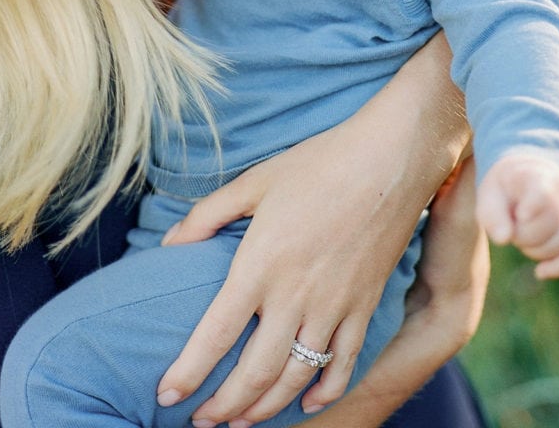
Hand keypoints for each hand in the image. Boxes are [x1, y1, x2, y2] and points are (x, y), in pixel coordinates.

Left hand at [157, 44, 467, 427]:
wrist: (391, 158)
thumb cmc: (320, 162)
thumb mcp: (255, 180)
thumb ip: (208, 214)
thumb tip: (168, 242)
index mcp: (261, 263)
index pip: (215, 335)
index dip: (188, 372)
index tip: (167, 394)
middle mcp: (296, 294)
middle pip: (255, 372)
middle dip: (224, 407)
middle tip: (201, 421)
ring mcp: (335, 305)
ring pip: (297, 378)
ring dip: (266, 408)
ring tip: (242, 422)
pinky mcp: (366, 304)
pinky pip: (345, 362)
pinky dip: (326, 391)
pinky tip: (309, 404)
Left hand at [476, 152, 558, 278]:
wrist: (528, 176)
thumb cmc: (505, 190)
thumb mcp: (490, 195)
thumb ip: (492, 216)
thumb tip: (503, 239)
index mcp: (536, 177)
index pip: (543, 193)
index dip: (534, 207)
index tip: (521, 215)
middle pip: (551, 224)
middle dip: (525, 236)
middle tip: (512, 227)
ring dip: (537, 250)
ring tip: (522, 236)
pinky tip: (540, 272)